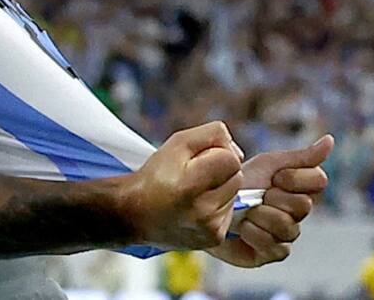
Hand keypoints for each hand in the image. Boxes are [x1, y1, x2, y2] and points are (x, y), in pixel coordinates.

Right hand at [122, 121, 243, 249]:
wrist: (135, 214)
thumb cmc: (156, 175)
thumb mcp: (178, 142)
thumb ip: (212, 134)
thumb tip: (238, 151)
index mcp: (191, 185)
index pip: (232, 160)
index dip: (217, 153)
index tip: (198, 159)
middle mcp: (203, 211)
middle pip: (237, 176)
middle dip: (220, 170)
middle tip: (194, 174)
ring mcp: (210, 228)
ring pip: (234, 194)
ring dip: (219, 188)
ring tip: (194, 191)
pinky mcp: (214, 239)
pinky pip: (230, 211)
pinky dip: (217, 205)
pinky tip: (197, 206)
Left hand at [206, 134, 333, 267]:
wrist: (210, 200)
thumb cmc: (242, 181)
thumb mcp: (269, 163)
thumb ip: (301, 156)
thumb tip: (331, 140)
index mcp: (301, 188)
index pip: (319, 180)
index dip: (295, 178)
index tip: (275, 177)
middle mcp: (298, 213)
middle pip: (303, 205)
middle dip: (274, 197)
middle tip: (258, 195)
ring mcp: (287, 234)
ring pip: (288, 226)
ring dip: (261, 215)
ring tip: (247, 211)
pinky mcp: (272, 253)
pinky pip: (275, 246)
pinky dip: (254, 234)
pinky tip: (243, 228)